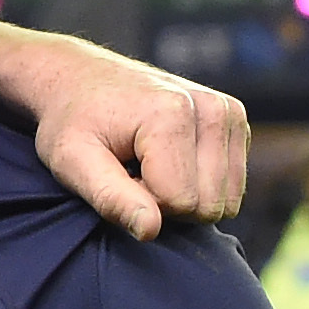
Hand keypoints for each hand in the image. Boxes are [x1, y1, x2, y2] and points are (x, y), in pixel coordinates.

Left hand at [24, 48, 249, 241]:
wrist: (83, 78)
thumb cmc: (73, 122)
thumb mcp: (72, 162)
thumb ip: (111, 198)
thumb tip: (150, 231)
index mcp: (173, 115)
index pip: (179, 203)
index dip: (141, 202)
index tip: (116, 174)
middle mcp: (214, 110)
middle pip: (208, 205)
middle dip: (166, 202)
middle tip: (131, 171)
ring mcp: (230, 113)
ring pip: (224, 201)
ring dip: (183, 194)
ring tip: (147, 164)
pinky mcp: (236, 121)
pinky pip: (231, 187)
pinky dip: (198, 182)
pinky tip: (168, 159)